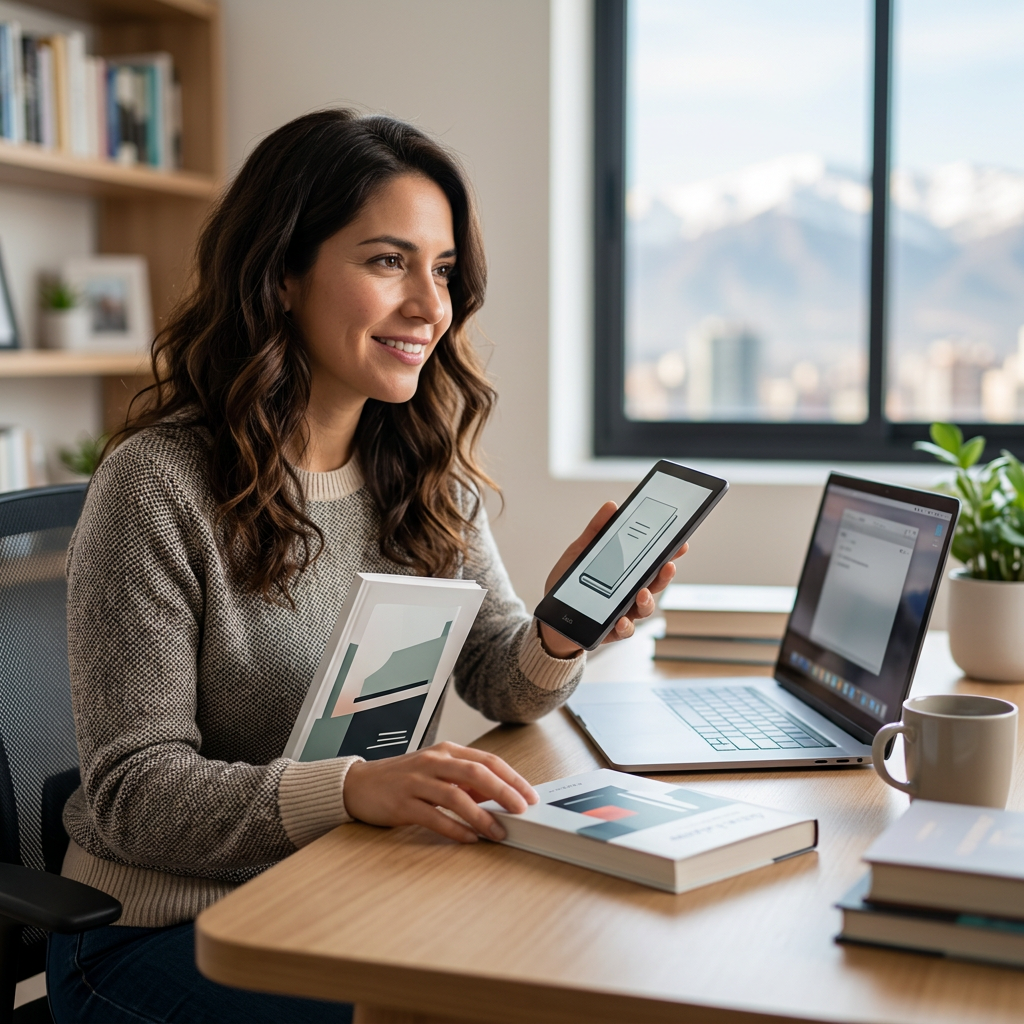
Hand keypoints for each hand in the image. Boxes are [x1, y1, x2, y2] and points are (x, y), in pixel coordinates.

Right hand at [343, 742, 537, 843]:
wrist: (358, 785)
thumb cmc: (403, 779)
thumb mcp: (436, 772)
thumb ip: (465, 780)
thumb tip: (499, 795)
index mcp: (446, 751)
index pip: (487, 760)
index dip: (512, 778)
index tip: (530, 796)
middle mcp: (433, 761)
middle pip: (475, 773)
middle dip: (503, 792)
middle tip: (522, 811)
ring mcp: (416, 781)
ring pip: (456, 795)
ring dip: (481, 816)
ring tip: (499, 833)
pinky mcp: (402, 803)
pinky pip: (434, 817)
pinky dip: (455, 829)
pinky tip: (470, 839)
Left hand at [538, 500, 687, 658]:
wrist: (550, 616)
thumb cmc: (569, 584)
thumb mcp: (579, 552)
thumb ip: (596, 531)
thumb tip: (611, 506)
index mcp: (626, 572)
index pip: (652, 561)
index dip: (669, 553)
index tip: (680, 543)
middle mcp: (629, 593)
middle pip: (655, 584)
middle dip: (664, 575)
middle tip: (668, 566)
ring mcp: (624, 612)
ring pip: (644, 608)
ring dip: (648, 601)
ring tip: (642, 594)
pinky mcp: (611, 630)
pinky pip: (624, 630)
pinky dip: (626, 626)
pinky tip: (621, 620)